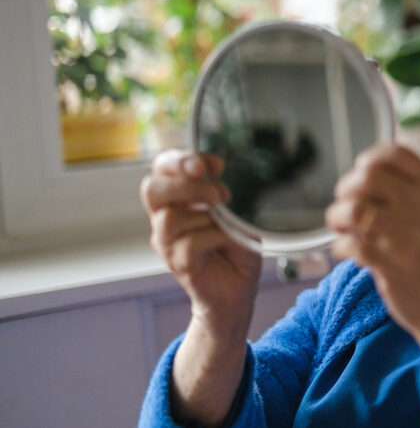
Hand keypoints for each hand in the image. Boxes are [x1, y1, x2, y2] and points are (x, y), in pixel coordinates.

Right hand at [140, 150, 260, 333]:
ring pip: (171, 218)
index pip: (163, 167)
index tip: (216, 165)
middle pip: (152, 189)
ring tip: (227, 223)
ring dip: (205, 215)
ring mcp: (168, 242)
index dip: (183, 159)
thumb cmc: (235, 248)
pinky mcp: (178, 263)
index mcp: (177, 199)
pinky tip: (229, 241)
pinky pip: (190, 243)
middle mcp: (165, 218)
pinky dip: (215, 237)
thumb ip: (226, 197)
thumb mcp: (237, 213)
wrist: (237, 290)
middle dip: (186, 184)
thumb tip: (221, 184)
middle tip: (216, 194)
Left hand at [326, 143, 419, 329]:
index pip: (393, 154)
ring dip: (337, 219)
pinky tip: (351, 254)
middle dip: (345, 191)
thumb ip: (401, 190)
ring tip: (343, 231)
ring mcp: (409, 236)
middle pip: (367, 177)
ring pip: (354, 209)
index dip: (368, 162)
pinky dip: (341, 248)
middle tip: (347, 210)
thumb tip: (355, 177)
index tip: (363, 182)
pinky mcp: (394, 265)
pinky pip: (350, 245)